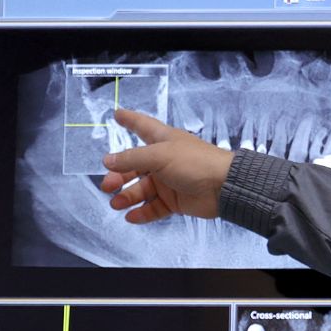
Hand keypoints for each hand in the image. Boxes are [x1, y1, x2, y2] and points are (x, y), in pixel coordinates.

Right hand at [98, 108, 232, 222]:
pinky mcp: (174, 201)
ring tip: (116, 204)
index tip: (117, 114)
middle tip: (107, 186)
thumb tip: (108, 160)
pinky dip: (142, 212)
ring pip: (142, 190)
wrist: (223, 187)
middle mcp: (163, 160)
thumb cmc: (194, 163)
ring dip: (128, 196)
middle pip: (135, 166)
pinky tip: (131, 216)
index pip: (142, 126)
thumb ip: (132, 158)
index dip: (129, 120)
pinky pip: (154, 208)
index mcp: (162, 141)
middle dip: (119, 175)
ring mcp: (169, 181)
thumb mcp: (159, 156)